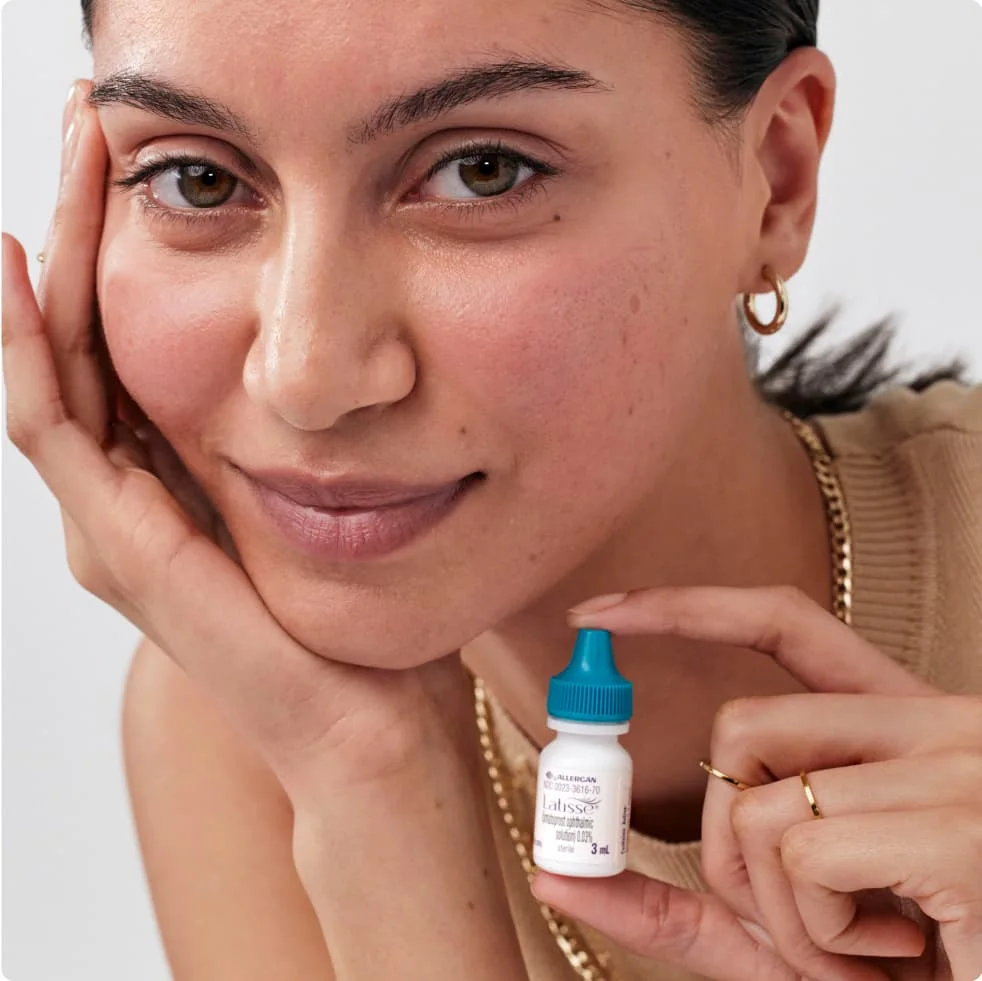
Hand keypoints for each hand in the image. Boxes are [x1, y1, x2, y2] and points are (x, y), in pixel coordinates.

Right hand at [2, 82, 473, 810]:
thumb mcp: (323, 493)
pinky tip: (22, 268)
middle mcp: (121, 495)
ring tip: (67, 148)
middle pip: (73, 332)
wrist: (366, 721)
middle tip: (87, 113)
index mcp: (166, 476)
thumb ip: (290, 433)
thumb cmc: (356, 614)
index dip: (111, 235)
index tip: (132, 143)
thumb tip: (318, 352)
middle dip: (76, 218)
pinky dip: (28, 349)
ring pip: (50, 364)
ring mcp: (110, 525)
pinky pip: (57, 432)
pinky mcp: (123, 551)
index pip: (117, 333)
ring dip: (49, 255)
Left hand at [531, 586, 981, 980]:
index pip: (785, 625)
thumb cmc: (909, 971)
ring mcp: (953, 766)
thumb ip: (678, 904)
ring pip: (759, 797)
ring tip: (861, 948)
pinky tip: (897, 953)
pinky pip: (802, 853)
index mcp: (899, 729)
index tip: (600, 611)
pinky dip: (818, 933)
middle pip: (742, 722)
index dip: (686, 606)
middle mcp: (935, 725)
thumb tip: (552, 873)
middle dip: (719, 839)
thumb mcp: (787, 934)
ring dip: (778, 909)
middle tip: (778, 915)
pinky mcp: (958, 823)